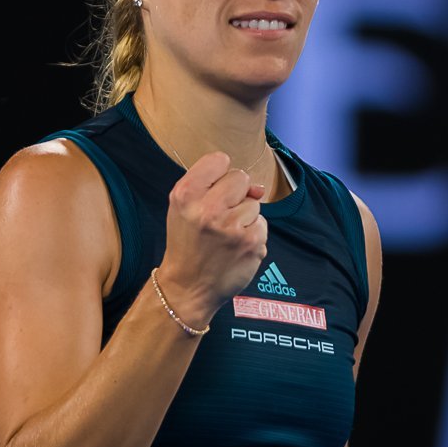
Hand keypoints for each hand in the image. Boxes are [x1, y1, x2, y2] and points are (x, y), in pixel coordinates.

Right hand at [156, 151, 267, 325]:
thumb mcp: (184, 207)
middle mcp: (207, 209)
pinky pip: (262, 224)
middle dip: (235, 195)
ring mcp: (231, 227)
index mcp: (186, 195)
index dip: (219, 176)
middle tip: (218, 218)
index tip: (212, 192)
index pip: (219, 159)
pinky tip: (236, 247)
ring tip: (225, 236)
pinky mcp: (250, 243)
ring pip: (254, 203)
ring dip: (244, 218)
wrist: (188, 287)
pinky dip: (253, 235)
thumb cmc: (188, 243)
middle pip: (241, 178)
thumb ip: (213, 185)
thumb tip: (258, 188)